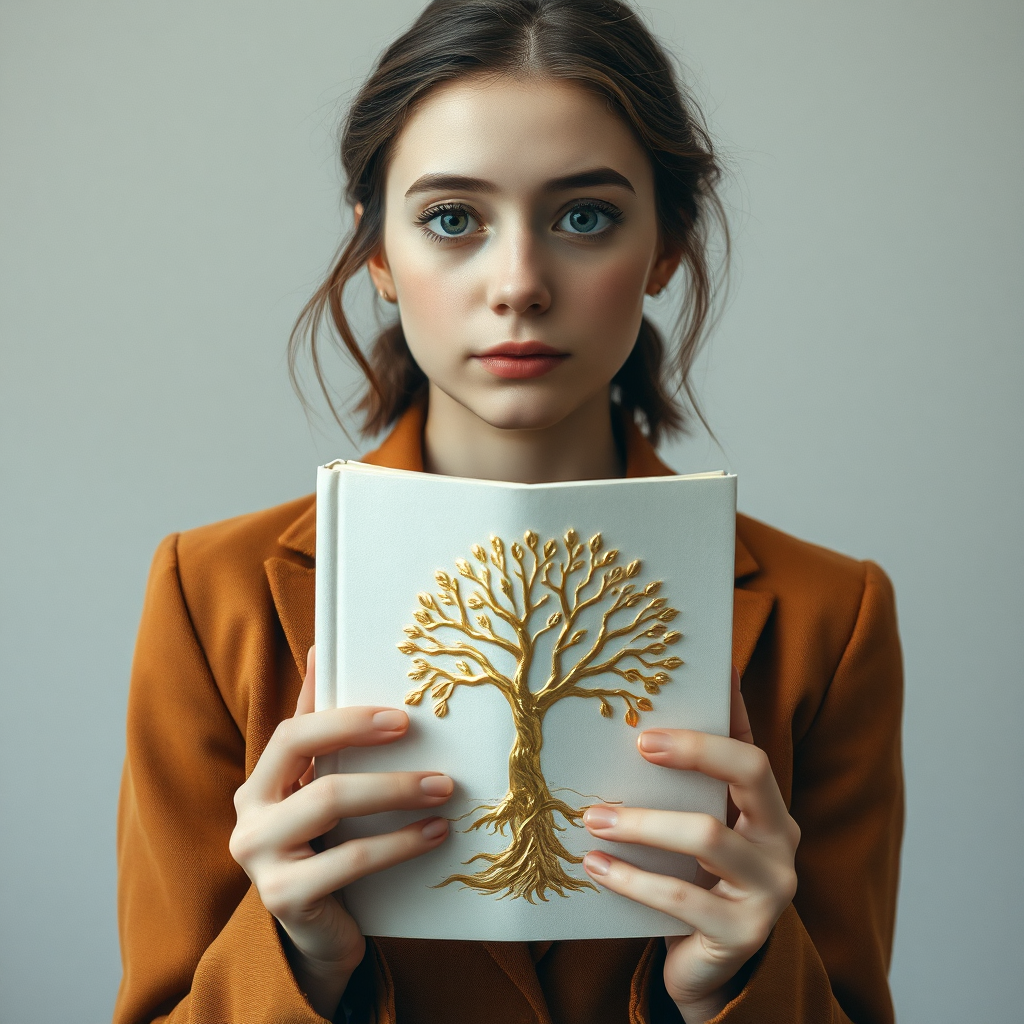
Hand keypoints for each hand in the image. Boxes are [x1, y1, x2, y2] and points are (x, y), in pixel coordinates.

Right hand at [229, 647, 451, 1018]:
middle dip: (364, 738)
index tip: (400, 713)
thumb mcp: (318, 789)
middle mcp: (249, 816)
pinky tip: (436, 833)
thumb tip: (321, 649)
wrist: (320, 936)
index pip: (293, 731)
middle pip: (304, 756)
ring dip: (395, 790)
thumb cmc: (324, 851)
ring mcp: (260, 859)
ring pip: (329, 804)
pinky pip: (350, 860)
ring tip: (444, 787)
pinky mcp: (284, 899)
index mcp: (259, 783)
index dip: (344, 716)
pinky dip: (400, 843)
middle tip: (415, 729)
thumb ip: (319, 727)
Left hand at [581, 667, 799, 1022]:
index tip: (661, 704)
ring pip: (707, 835)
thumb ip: (695, 777)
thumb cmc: (699, 880)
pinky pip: (680, 898)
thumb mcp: (702, 823)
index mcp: (772, 809)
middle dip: (695, 749)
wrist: (709, 965)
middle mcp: (783, 843)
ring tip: (592, 816)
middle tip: (638, 742)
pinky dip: (631, 878)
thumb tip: (677, 701)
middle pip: (751, 772)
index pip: (751, 748)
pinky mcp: (741, 934)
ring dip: (643, 822)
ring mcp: (769, 891)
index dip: (715, 718)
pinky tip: (595, 864)